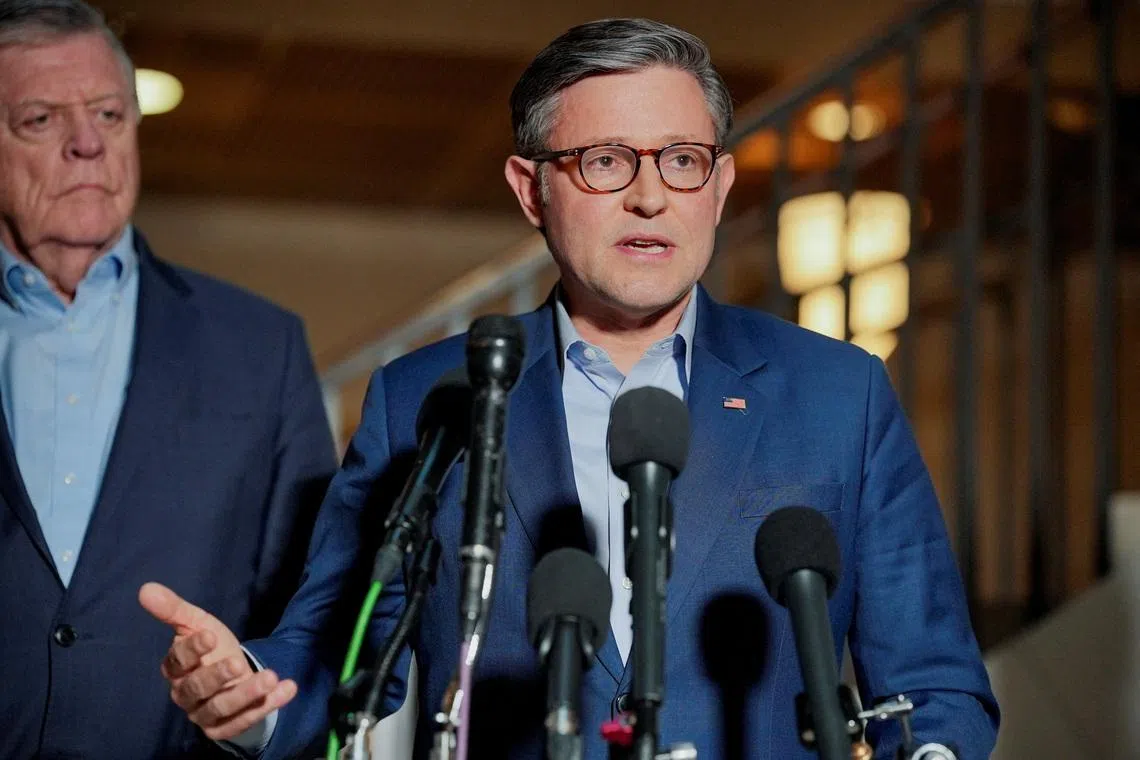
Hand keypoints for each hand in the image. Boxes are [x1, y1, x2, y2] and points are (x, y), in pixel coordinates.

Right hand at [138, 582, 296, 740]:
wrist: (233, 674)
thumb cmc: (212, 647)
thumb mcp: (198, 623)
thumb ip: (174, 609)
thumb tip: (146, 588)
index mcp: (176, 668)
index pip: (178, 661)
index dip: (192, 649)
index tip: (211, 635)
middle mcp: (186, 694)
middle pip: (197, 688)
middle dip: (218, 676)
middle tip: (238, 662)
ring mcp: (204, 713)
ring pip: (221, 708)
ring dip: (247, 694)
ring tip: (271, 676)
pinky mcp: (225, 727)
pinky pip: (243, 721)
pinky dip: (267, 706)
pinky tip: (287, 688)